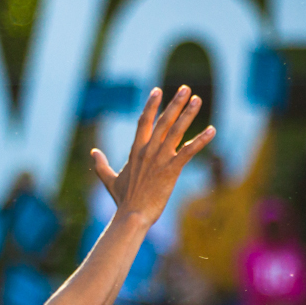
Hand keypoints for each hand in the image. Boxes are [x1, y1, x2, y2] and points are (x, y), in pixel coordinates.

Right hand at [90, 86, 213, 224]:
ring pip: (176, 131)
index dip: (151, 105)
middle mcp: (148, 151)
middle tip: (185, 88)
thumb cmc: (123, 200)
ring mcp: (160, 159)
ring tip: (197, 100)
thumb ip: (101, 165)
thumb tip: (93, 153)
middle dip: (174, 103)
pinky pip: (189, 152)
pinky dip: (201, 140)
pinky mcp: (171, 170)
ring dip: (188, 114)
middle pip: (162, 121)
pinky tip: (212, 130)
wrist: (132, 216)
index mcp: (136, 151)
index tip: (157, 91)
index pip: (143, 122)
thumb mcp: (109, 180)